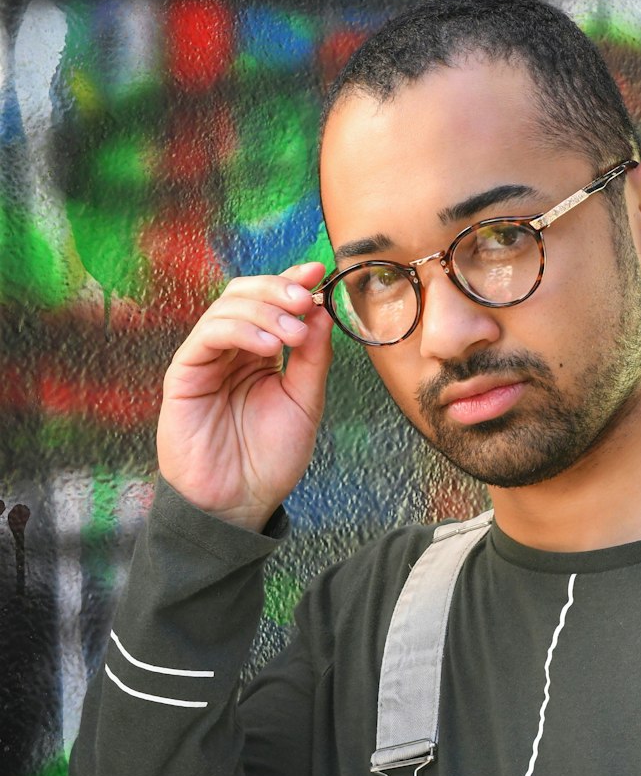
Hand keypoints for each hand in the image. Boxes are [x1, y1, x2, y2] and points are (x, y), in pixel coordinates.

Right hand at [157, 260, 334, 530]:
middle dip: (279, 290)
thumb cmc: (270, 459)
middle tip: (307, 300)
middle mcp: (231, 350)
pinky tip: (269, 347)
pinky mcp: (184, 373)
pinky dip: (241, 331)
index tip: (318, 273)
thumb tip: (322, 310)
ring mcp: (206, 359)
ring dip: (265, 310)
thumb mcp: (305, 403)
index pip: (271, 303)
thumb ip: (313, 358)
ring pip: (227, 307)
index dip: (291, 282)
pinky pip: (208, 335)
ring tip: (294, 333)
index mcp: (259, 354)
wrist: (239, 502)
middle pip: (245, 294)